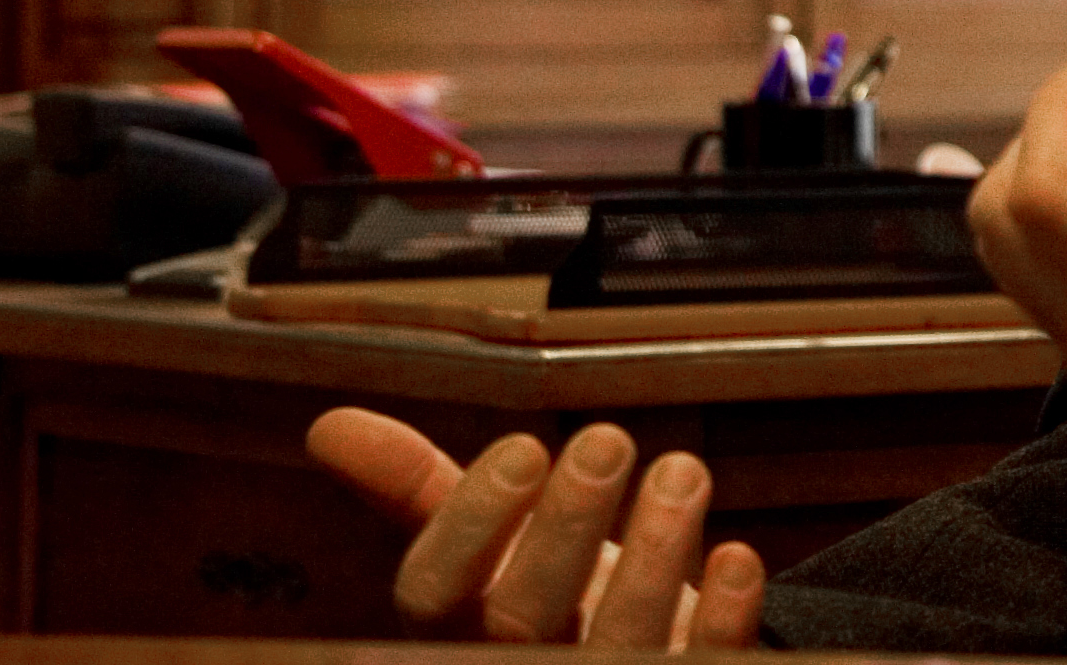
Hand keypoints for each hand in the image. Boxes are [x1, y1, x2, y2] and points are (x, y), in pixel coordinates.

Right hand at [305, 407, 764, 646]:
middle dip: (566, 528)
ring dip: (656, 558)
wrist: (633, 660)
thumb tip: (328, 425)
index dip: (471, 527)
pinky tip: (738, 555)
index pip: (435, 597)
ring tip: (682, 471)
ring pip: (618, 649)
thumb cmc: (551, 596)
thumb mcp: (482, 547)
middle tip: (607, 440)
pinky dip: (726, 616)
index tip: (524, 447)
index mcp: (460, 632)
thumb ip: (415, 489)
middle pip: (524, 623)